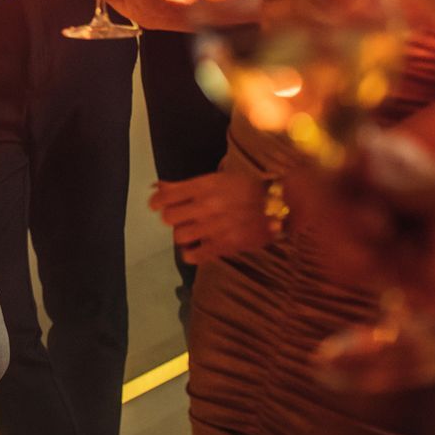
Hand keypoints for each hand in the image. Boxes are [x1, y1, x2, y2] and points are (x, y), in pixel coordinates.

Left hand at [151, 170, 273, 263]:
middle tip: (181, 218)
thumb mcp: (216, 179)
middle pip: (169, 217)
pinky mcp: (225, 246)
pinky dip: (190, 254)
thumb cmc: (246, 188)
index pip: (166, 196)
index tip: (155, 205)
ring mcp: (215, 227)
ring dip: (182, 235)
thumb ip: (186, 185)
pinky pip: (194, 256)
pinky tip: (196, 248)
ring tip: (191, 233)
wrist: (279, 204)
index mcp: (204, 186)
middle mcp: (206, 206)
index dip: (156, 202)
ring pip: (179, 236)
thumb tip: (157, 187)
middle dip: (171, 218)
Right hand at [287, 131, 434, 338]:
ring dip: (362, 253)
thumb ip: (397, 182)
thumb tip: (354, 158)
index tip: (361, 201)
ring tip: (406, 260)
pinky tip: (400, 274)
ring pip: (323, 230)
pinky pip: (335, 260)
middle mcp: (368, 183)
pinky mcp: (361, 252)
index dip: (329, 174)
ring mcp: (361, 219)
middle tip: (386, 234)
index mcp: (390, 157)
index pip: (330, 147)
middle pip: (314, 191)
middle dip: (345, 222)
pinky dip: (365, 272)